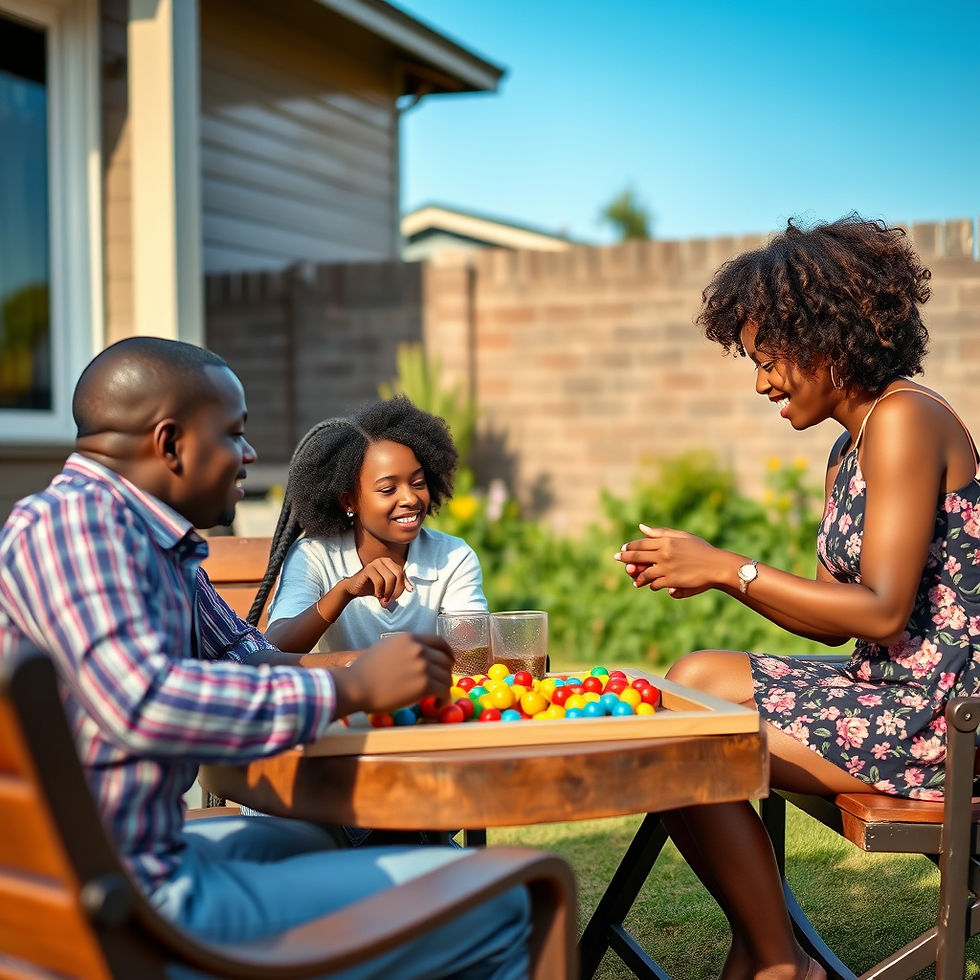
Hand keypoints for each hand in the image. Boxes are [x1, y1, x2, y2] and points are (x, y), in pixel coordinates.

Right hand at [331, 633, 452, 716]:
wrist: (356, 686)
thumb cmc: (363, 670)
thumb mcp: (385, 647)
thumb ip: (403, 648)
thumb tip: (415, 656)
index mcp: (410, 638)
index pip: (439, 641)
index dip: (448, 652)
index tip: (450, 661)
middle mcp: (419, 649)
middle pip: (445, 660)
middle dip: (446, 672)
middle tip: (443, 683)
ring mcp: (423, 666)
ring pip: (446, 676)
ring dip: (445, 688)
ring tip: (438, 697)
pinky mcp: (424, 685)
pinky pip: (443, 691)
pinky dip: (444, 699)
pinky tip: (437, 705)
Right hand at [344, 558, 413, 607]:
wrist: (354, 588)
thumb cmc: (371, 587)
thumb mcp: (388, 587)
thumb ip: (398, 587)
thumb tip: (411, 590)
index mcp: (390, 563)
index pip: (402, 573)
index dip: (403, 585)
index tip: (403, 594)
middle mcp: (383, 560)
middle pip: (398, 575)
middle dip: (397, 590)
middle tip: (391, 600)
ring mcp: (375, 563)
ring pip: (390, 578)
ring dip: (388, 592)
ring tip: (384, 599)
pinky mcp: (368, 569)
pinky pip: (379, 581)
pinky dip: (380, 590)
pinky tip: (377, 595)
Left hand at [614, 524, 721, 596]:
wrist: (716, 565)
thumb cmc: (700, 549)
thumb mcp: (681, 536)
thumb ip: (660, 533)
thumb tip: (641, 527)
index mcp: (666, 541)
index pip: (641, 543)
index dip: (630, 546)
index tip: (623, 549)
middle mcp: (664, 553)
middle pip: (637, 556)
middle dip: (625, 558)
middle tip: (616, 558)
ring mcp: (667, 568)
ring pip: (644, 573)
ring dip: (637, 577)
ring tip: (634, 580)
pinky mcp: (671, 580)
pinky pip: (654, 584)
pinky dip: (651, 584)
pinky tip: (650, 584)